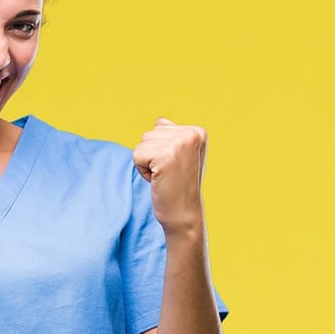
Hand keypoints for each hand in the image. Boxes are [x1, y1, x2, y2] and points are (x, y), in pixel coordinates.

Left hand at [133, 117, 207, 233]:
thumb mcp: (179, 157)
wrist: (183, 213)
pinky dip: (142, 170)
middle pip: (148, 134)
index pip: (160, 128)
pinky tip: (158, 180)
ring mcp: (180, 144)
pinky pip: (136, 155)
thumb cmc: (178, 185)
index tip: (176, 166)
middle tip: (169, 173)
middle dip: (151, 155)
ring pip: (141, 144)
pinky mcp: (165, 155)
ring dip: (146, 163)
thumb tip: (159, 120)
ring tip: (164, 176)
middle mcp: (192, 134)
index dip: (160, 149)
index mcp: (198, 131)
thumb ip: (171, 137)